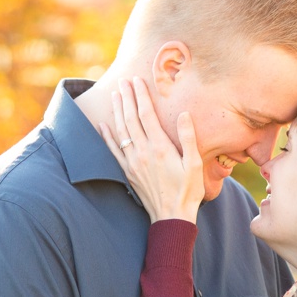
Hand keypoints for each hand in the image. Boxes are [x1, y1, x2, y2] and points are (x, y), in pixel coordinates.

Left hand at [103, 78, 203, 223]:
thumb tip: (184, 114)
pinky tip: (103, 125)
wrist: (171, 217)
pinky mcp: (128, 173)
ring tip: (114, 95)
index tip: (137, 80)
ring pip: (121, 131)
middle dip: (126, 98)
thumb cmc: (187, 191)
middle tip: (123, 81)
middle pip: (131, 119)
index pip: (147, 115)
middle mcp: (143, 152)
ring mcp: (133, 163)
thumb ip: (189, 138)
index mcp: (160, 147)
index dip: (141, 96)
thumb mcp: (194, 164)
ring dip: (116, 112)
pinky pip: (113, 151)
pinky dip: (107, 137)